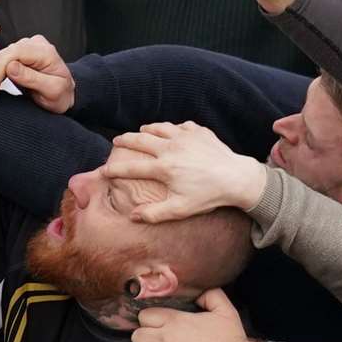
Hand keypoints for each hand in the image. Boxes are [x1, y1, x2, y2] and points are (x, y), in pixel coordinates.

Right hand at [0, 35, 73, 110]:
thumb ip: (32, 78)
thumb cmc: (62, 95)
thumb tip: (10, 67)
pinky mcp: (17, 56)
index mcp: (45, 51)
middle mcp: (33, 45)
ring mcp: (24, 49)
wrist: (66, 95)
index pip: (15, 52)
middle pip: (3, 54)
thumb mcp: (53, 90)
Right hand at [107, 121, 267, 221]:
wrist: (237, 178)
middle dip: (125, 140)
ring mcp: (185, 137)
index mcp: (164, 168)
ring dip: (147, 129)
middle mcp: (171, 148)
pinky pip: (180, 126)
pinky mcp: (199, 131)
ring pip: (159, 128)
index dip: (115, 169)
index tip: (104, 170)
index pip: (132, 167)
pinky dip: (172, 128)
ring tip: (140, 131)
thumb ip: (154, 213)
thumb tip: (133, 215)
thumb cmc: (208, 196)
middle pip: (141, 140)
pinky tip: (171, 132)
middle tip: (116, 141)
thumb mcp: (181, 209)